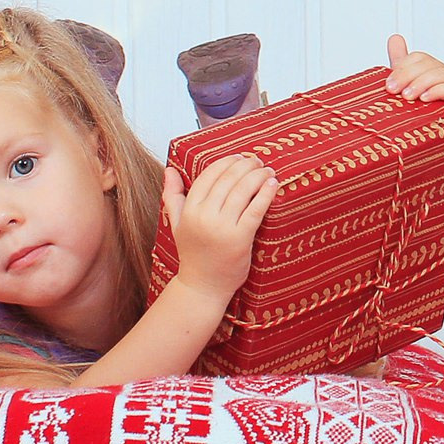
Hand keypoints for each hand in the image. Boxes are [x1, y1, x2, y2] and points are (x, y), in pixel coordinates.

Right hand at [165, 153, 278, 302]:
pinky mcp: (240, 238)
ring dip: (258, 175)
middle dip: (246, 165)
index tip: (239, 157)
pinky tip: (273, 183)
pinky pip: (256, 209)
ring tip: (267, 170)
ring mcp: (223, 228)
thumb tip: (170, 170)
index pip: (208, 175)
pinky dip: (266, 193)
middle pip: (228, 180)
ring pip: (243, 191)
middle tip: (257, 160)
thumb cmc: (193, 255)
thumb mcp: (177, 224)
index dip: (226, 162)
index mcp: (189, 211)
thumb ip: (172, 195)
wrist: (202, 286)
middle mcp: (205, 217)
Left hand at [386, 34, 443, 103]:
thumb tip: (395, 38)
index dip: (402, 68)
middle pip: (428, 64)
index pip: (418, 58)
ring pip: (440, 74)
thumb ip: (401, 63)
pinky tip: (425, 98)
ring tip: (408, 96)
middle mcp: (443, 72)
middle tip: (394, 90)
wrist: (439, 133)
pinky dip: (438, 91)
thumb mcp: (408, 86)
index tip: (389, 84)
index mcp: (430, 68)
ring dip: (421, 84)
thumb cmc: (423, 109)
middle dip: (408, 76)